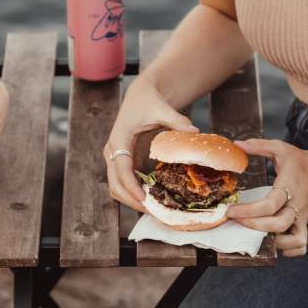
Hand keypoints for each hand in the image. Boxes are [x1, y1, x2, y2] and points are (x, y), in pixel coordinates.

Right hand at [104, 78, 198, 211]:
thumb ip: (177, 121)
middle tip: (154, 212)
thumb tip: (195, 133)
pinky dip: (134, 193)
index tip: (145, 201)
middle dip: (131, 200)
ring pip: (116, 187)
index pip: (121, 168)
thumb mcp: (163, 109)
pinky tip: (153, 199)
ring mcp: (115, 157)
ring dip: (131, 200)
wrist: (140, 94)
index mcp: (119, 137)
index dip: (131, 187)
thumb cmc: (149, 101)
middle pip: (115, 183)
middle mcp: (112, 149)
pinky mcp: (122, 161)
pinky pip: (124, 183)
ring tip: (154, 210)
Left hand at [229, 139, 307, 256]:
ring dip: (273, 241)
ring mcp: (302, 217)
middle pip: (279, 224)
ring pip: (293, 239)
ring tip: (253, 233)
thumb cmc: (300, 161)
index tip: (231, 210)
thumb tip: (238, 144)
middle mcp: (296, 205)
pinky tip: (273, 242)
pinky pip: (301, 245)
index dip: (249, 211)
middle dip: (255, 226)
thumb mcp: (280, 147)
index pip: (270, 204)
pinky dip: (288, 250)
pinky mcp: (304, 224)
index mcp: (289, 186)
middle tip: (235, 220)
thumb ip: (259, 146)